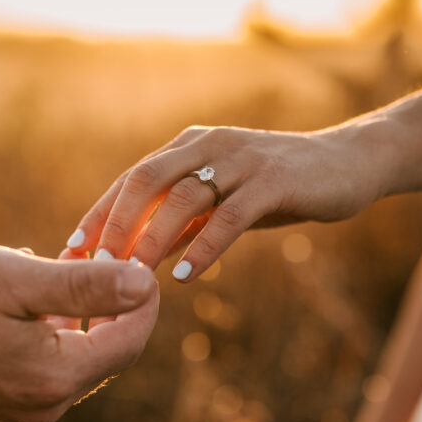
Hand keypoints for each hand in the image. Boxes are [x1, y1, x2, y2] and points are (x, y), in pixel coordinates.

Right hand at [0, 242, 158, 421]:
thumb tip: (146, 283)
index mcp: (54, 375)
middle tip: (106, 255)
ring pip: (80, 355)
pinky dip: (58, 328)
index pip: (128, 339)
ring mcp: (23, 407)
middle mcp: (45, 403)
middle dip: (115, 304)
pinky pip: (51, 363)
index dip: (143, 298)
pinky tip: (38, 294)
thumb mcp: (17, 279)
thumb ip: (85, 285)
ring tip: (72, 264)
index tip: (140, 258)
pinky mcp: (4, 400)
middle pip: (108, 352)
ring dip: (85, 312)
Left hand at [65, 125, 386, 280]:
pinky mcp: (274, 181)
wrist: (350, 162)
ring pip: (184, 197)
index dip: (100, 212)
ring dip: (153, 239)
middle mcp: (209, 144)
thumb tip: (139, 256)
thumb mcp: (223, 202)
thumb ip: (183, 222)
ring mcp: (242, 159)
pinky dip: (204, 246)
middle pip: (146, 180)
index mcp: (190, 145)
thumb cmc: (277, 188)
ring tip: (131, 276)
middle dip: (115, 224)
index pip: (132, 178)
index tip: (71, 248)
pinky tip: (186, 276)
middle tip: (94, 265)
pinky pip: (230, 215)